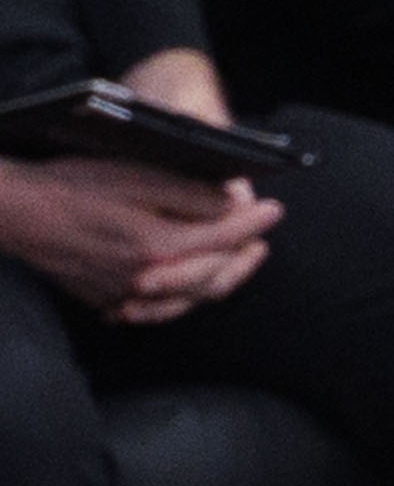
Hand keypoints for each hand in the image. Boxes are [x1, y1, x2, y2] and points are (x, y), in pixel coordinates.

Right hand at [0, 42, 280, 322]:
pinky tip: (190, 285)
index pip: (223, 238)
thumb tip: (229, 202)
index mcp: (159, 245)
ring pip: (192, 299)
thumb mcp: (131, 176)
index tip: (275, 210)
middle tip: (261, 239)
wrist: (17, 215)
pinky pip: (161, 308)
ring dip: (219, 280)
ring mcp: (132, 298)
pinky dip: (184, 297)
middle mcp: (151, 280)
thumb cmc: (70, 185)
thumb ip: (184, 193)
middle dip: (244, 258)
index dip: (253, 223)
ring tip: (236, 260)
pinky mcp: (113, 304)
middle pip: (215, 277)